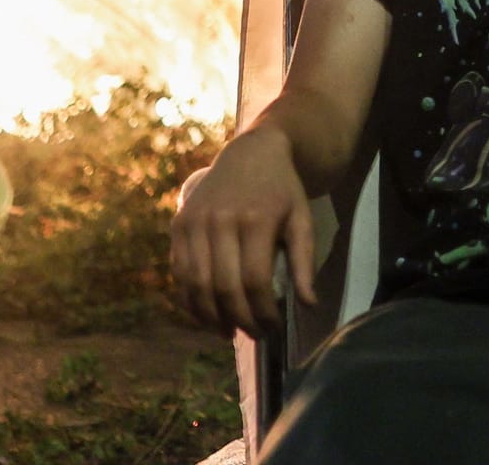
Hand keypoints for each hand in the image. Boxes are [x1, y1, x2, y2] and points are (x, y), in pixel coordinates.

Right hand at [169, 127, 317, 338]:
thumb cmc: (282, 190)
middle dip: (239, 320)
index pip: (254, 282)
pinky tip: (206, 314)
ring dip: (210, 317)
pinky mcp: (179, 224)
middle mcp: (220, 220)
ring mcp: (194, 221)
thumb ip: (304, 263)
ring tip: (229, 331)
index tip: (273, 329)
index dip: (263, 313)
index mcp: (255, 219)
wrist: (252, 152)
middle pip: (223, 287)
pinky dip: (189, 299)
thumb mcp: (301, 220)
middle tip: (254, 335)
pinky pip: (179, 271)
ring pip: (196, 284)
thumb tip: (309, 306)